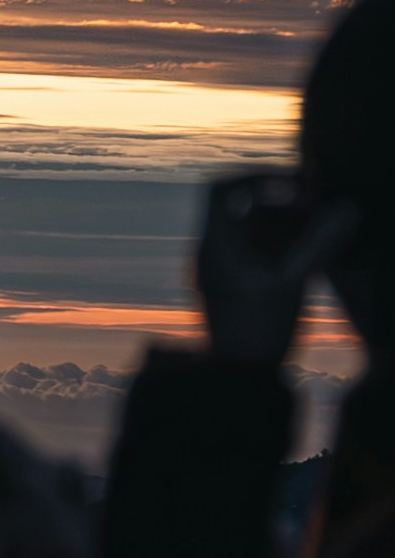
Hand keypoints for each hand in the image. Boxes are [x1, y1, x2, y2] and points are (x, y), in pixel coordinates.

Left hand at [195, 173, 356, 364]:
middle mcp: (211, 255)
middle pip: (243, 211)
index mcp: (214, 244)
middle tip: (321, 209)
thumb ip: (319, 242)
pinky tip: (314, 262)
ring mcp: (221, 274)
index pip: (221, 189)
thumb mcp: (293, 282)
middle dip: (284, 206)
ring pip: (253, 236)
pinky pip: (257, 258)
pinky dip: (284, 251)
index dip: (257, 178)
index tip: (295, 183)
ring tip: (324, 233)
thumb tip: (347, 206)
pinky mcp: (235, 292)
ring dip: (288, 228)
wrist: (237, 379)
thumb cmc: (259, 330)